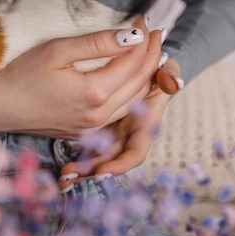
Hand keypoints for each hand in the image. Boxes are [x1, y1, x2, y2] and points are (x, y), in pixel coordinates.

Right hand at [0, 26, 163, 139]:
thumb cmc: (22, 76)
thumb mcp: (58, 51)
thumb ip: (98, 43)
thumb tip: (134, 35)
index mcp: (94, 93)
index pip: (133, 62)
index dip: (144, 39)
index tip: (146, 20)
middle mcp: (99, 115)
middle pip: (140, 82)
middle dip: (152, 56)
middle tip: (156, 33)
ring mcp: (93, 127)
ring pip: (135, 101)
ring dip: (146, 77)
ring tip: (150, 54)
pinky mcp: (85, 132)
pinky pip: (120, 113)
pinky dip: (132, 95)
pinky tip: (131, 80)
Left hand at [57, 57, 182, 191]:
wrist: (141, 58)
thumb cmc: (155, 64)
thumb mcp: (165, 67)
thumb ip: (170, 73)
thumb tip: (173, 84)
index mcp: (145, 124)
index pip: (135, 151)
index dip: (121, 164)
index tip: (102, 172)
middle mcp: (130, 133)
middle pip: (111, 162)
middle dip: (92, 172)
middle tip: (70, 176)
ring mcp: (114, 131)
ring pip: (98, 158)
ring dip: (82, 169)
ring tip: (63, 177)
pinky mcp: (99, 126)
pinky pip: (88, 147)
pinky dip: (77, 158)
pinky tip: (61, 170)